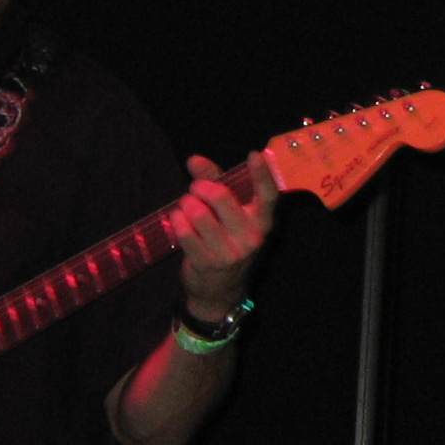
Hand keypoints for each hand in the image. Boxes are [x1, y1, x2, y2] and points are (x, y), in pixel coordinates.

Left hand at [171, 151, 275, 320]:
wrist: (220, 290)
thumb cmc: (226, 241)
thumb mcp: (228, 214)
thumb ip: (214, 182)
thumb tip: (194, 160)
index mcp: (262, 222)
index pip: (268, 196)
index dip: (262, 174)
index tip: (254, 154)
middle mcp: (251, 237)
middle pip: (221, 197)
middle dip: (201, 187)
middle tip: (195, 190)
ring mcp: (230, 252)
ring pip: (199, 213)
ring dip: (186, 204)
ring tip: (185, 207)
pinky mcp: (208, 263)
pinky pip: (185, 232)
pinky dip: (177, 221)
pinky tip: (178, 220)